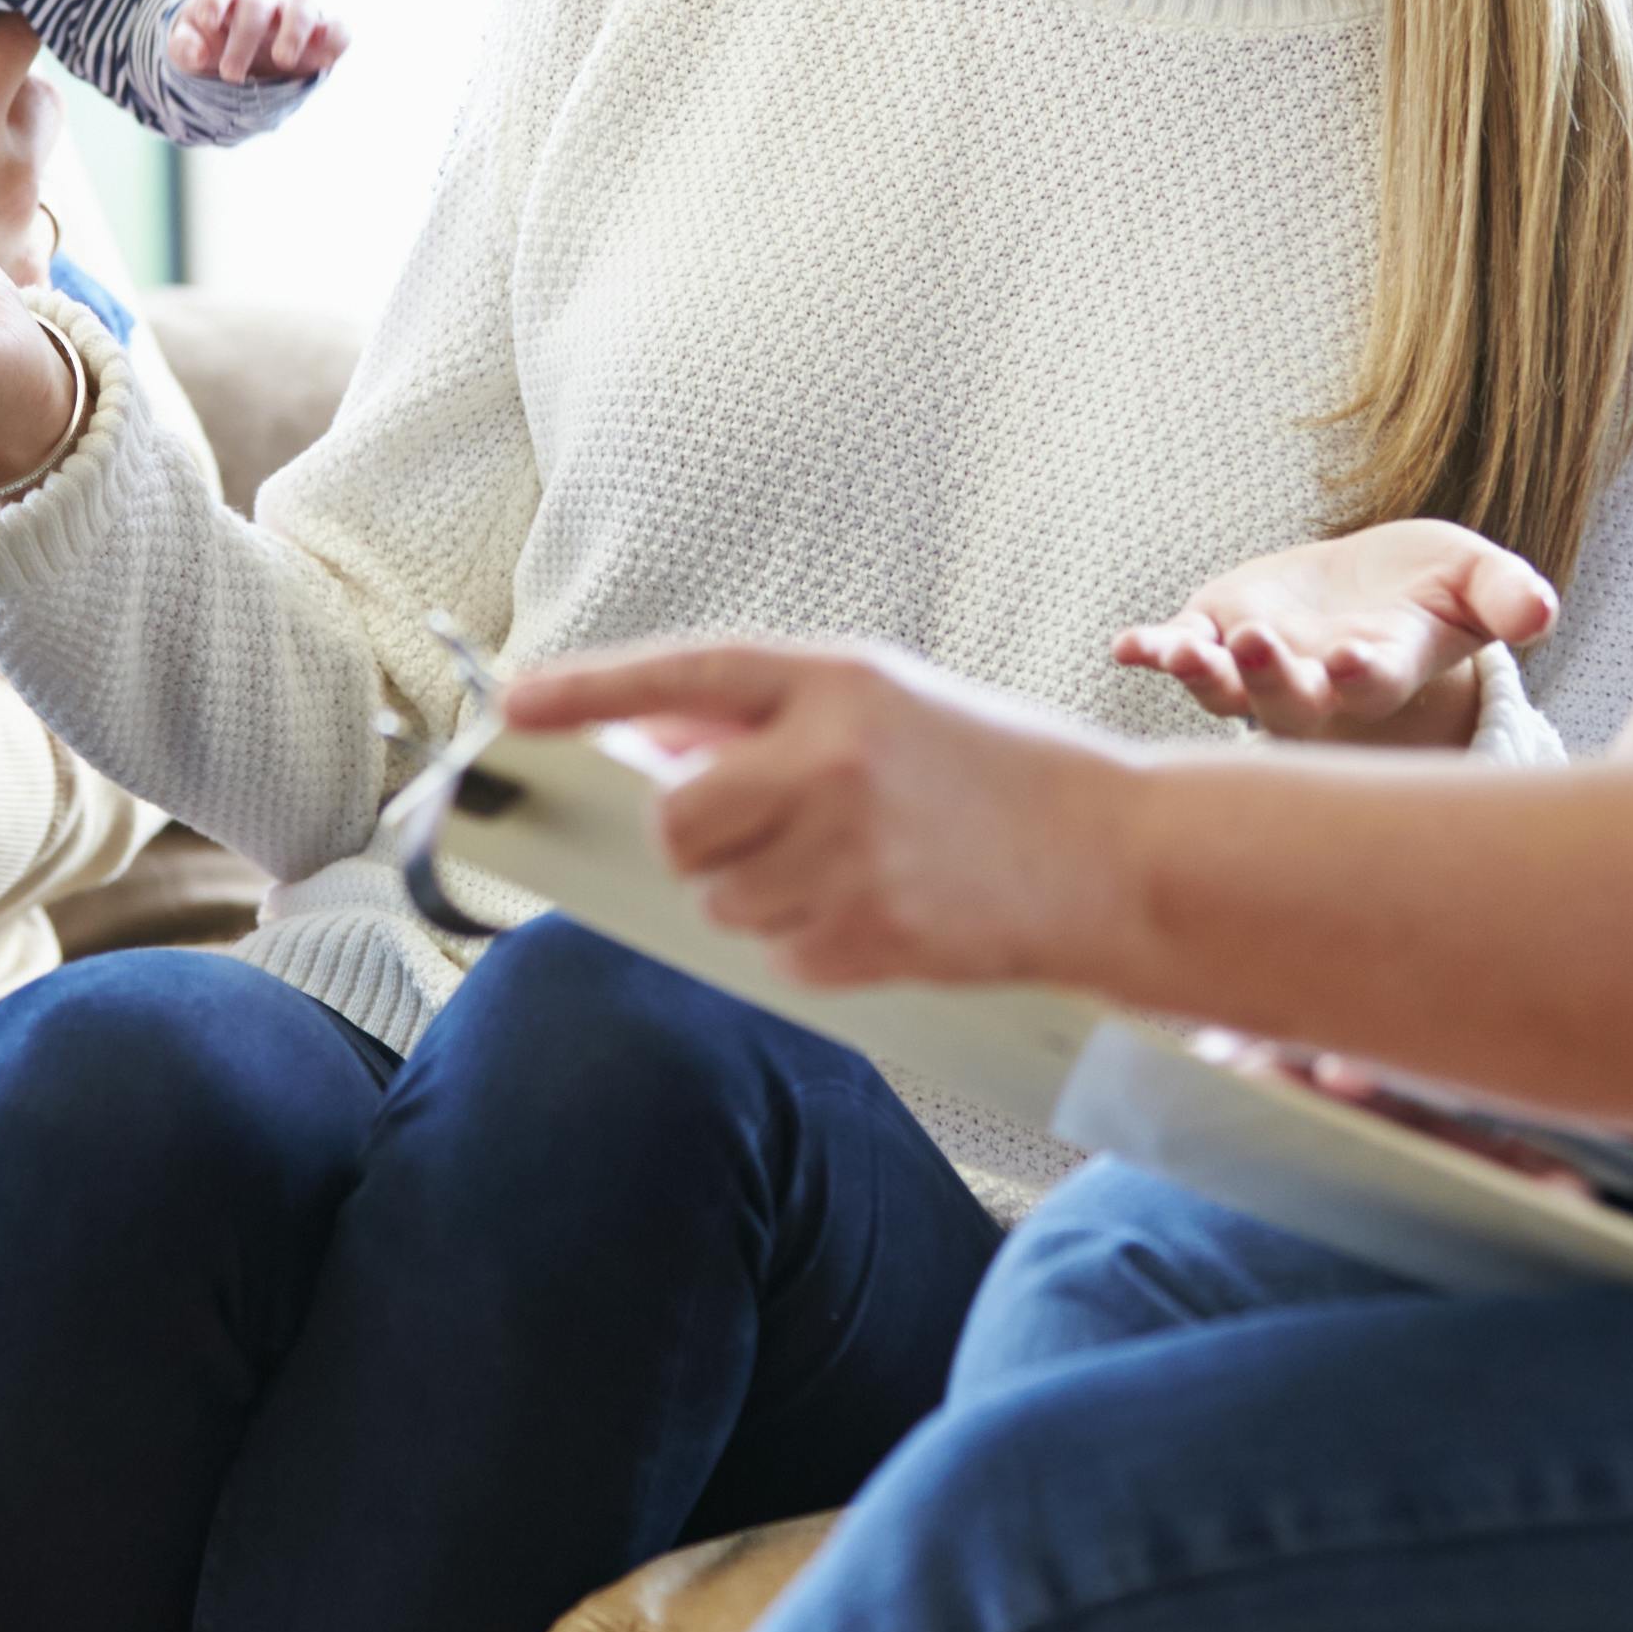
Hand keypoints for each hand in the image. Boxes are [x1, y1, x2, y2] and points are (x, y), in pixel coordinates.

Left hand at [166, 0, 345, 87]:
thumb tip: (196, 52)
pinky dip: (335, 39)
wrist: (244, 59)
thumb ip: (184, 48)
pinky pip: (339, 28)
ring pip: (301, 5)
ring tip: (282, 60)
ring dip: (293, 32)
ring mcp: (296, 10)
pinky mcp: (323, 33)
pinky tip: (323, 61)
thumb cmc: (213, 45)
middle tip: (230, 74)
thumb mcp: (189, 49)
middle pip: (258, 1)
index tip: (208, 22)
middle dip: (244, 37)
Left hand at [503, 635, 1152, 995]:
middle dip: (694, 837)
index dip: (592, 690)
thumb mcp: (891, 703)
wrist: (1113, 855)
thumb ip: (773, 716)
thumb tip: (651, 738)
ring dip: (758, 894)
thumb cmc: (999, 772)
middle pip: (678, 824)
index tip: (519, 709)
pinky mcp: (866, 937)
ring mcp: (848, 855)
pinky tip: (881, 908)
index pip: (684, 676)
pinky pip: (774, 955)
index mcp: (839, 682)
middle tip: (756, 829)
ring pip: (719, 899)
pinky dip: (808, 943)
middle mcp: (833, 762)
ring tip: (853, 865)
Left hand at [1111, 518, 1554, 750]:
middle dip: (1271, 677)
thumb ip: (1507, 598)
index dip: (1360, 674)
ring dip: (1204, 674)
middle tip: (1256, 646)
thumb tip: (1543, 611)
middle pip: (1287, 698)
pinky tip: (1128, 646)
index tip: (1350, 661)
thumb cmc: (1433, 594)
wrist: (1373, 595)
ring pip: (1225, 689)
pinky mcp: (1215, 634)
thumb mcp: (1479, 582)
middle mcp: (1314, 685)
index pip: (1369, 683)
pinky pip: (1179, 650)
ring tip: (1182, 654)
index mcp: (1378, 670)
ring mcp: (1258, 667)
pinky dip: (1154, 650)